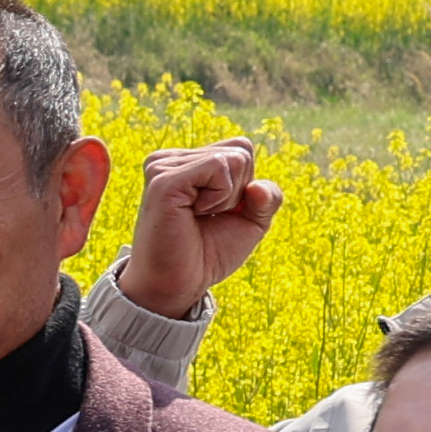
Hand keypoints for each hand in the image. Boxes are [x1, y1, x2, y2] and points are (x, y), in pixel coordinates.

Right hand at [116, 139, 277, 322]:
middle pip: (241, 151)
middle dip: (238, 191)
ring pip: (233, 159)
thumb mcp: (251, 222)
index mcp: (186, 163)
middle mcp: (171, 159)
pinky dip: (219, 197)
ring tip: (196, 217)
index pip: (241, 147)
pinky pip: (218, 167)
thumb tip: (257, 187)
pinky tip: (192, 214)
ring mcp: (163, 166)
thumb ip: (267, 198)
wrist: (178, 284)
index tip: (219, 211)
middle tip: (206, 217)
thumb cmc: (208, 253)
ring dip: (227, 197)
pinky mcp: (163, 179)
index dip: (245, 184)